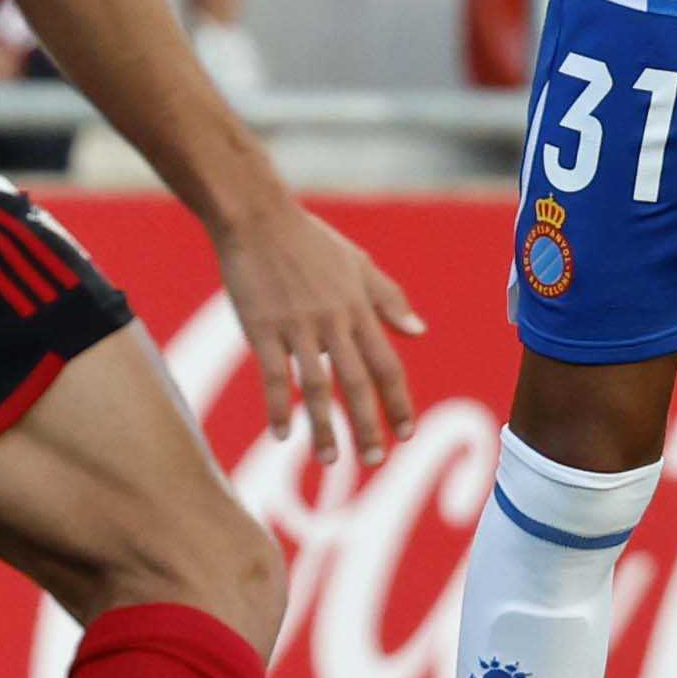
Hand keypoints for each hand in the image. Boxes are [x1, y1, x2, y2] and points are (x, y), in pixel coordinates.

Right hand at [210, 194, 419, 465]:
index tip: (406, 433)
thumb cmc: (308, 240)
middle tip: (375, 460)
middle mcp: (334, 322)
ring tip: (330, 460)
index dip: (398, 401)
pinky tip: (282, 434)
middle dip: (368, 424)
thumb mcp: (358, 262)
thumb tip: (420, 332)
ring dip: (325, 427)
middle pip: (358, 382)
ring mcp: (297, 327)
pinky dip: (279, 408)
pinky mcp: (263, 328)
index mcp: (358, 308)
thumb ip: (389, 299)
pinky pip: (275, 376)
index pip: (387, 364)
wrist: (257, 217)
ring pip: (317, 386)